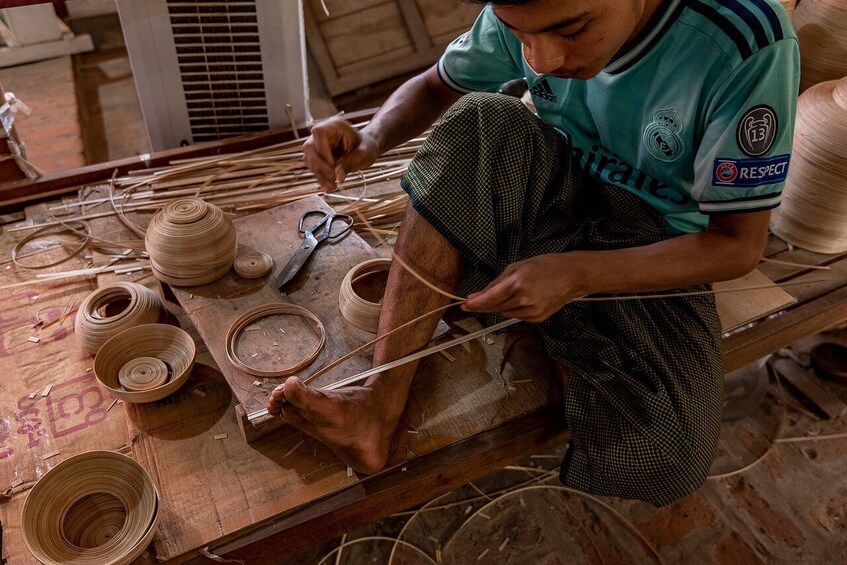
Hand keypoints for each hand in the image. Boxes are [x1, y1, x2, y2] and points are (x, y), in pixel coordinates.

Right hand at [302, 117, 379, 190]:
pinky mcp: (317, 157)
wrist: (365, 150)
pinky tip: (330, 188)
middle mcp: (322, 134)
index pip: (318, 133)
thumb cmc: (366, 146)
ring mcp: (317, 145)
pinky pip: (314, 169)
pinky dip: (321, 179)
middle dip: (320, 165)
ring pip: (309, 160)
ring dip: (320, 175)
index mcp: (333, 126)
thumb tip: (338, 177)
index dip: (322, 149)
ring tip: (333, 186)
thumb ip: (350, 163)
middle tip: (333, 178)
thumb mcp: (363, 153)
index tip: (333, 164)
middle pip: (309, 148)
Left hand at [461, 254, 585, 322]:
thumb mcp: (518, 267)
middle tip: (476, 301)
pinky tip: (522, 300)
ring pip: (505, 313)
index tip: (464, 305)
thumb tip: (478, 295)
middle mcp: (524, 299)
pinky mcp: (538, 318)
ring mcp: (532, 310)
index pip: (490, 298)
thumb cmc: (545, 266)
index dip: (475, 304)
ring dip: (500, 306)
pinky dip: (514, 310)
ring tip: (511, 293)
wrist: (572, 276)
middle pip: (495, 307)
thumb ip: (496, 283)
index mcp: (517, 282)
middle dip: (484, 304)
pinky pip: (517, 316)